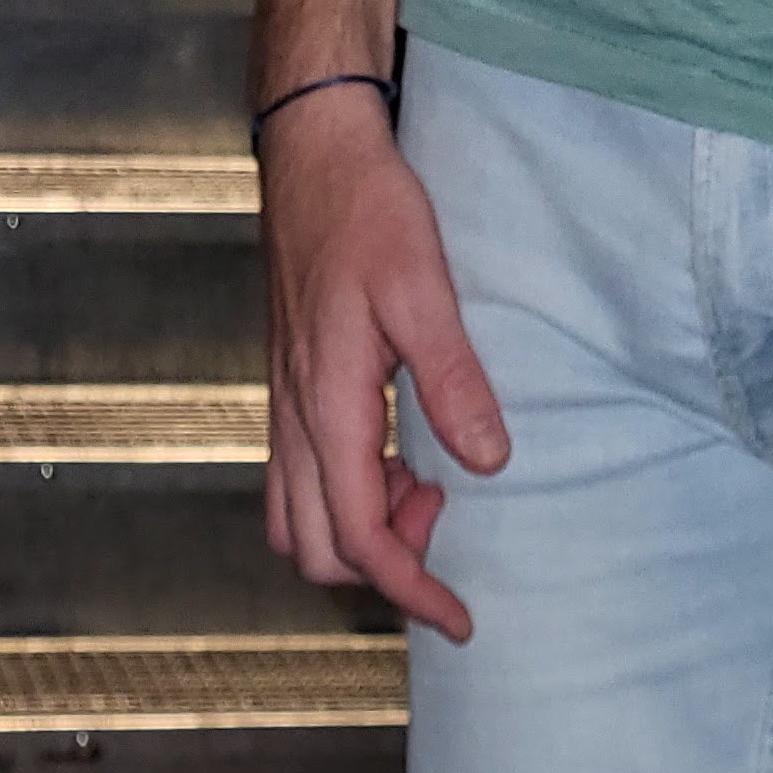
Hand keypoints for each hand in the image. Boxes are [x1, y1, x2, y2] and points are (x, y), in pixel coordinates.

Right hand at [258, 90, 509, 638]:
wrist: (313, 154)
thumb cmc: (366, 210)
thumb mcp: (424, 290)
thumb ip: (454, 381)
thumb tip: (488, 462)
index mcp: (327, 406)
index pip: (360, 537)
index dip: (412, 590)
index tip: (458, 618)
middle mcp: (294, 421)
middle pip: (319, 551)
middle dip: (383, 563)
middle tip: (441, 512)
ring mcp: (284, 410)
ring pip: (298, 525)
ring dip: (357, 533)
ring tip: (418, 485)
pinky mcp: (289, 395)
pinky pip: (299, 485)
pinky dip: (343, 499)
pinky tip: (392, 455)